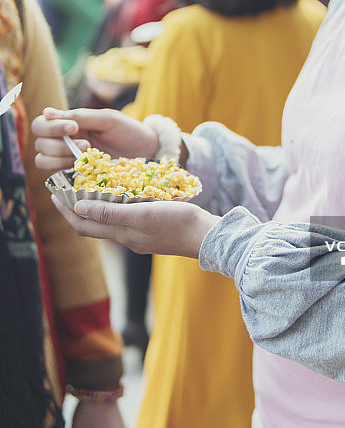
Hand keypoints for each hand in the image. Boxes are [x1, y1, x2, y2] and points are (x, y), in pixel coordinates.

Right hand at [32, 107, 158, 170]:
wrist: (148, 153)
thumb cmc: (128, 132)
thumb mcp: (107, 120)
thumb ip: (79, 116)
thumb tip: (46, 112)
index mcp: (69, 125)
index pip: (41, 125)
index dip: (51, 127)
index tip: (74, 128)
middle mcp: (64, 142)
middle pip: (39, 144)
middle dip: (58, 144)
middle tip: (87, 144)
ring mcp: (68, 161)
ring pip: (42, 160)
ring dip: (60, 158)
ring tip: (88, 155)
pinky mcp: (75, 177)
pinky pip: (56, 177)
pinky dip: (66, 172)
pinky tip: (86, 169)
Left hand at [51, 194, 219, 257]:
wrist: (206, 236)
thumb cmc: (176, 223)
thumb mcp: (141, 214)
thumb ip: (110, 213)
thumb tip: (78, 209)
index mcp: (122, 234)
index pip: (84, 225)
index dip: (66, 211)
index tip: (54, 194)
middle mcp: (128, 238)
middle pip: (93, 225)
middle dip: (76, 209)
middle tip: (65, 189)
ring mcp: (141, 236)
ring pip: (109, 222)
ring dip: (95, 207)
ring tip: (88, 189)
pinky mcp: (152, 230)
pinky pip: (125, 219)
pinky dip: (114, 207)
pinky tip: (120, 195)